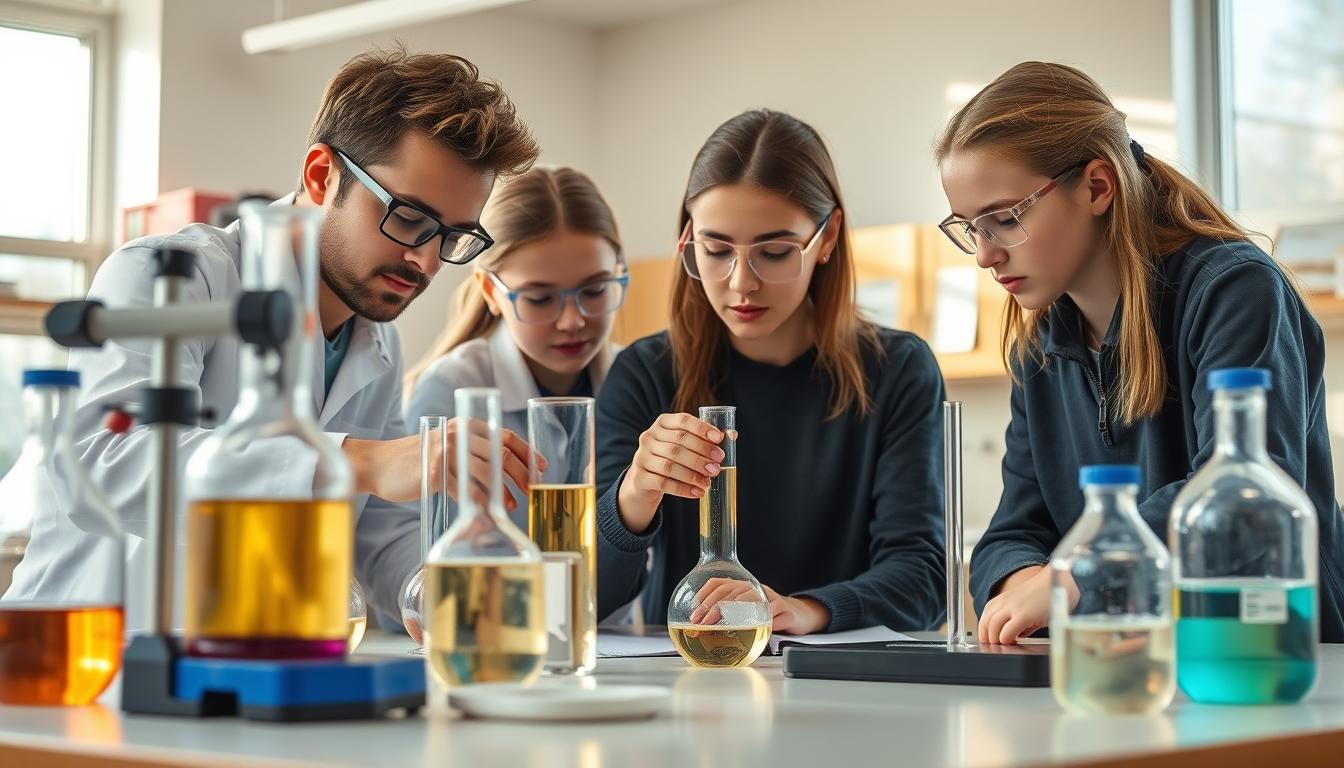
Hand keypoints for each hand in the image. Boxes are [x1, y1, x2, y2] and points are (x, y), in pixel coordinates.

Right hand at [343, 417, 542, 507]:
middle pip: (502, 454)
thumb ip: (474, 452)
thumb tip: (507, 471)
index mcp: (466, 425)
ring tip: (511, 506)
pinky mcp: (436, 471)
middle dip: (522, 474)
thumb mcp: (449, 446)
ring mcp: (447, 451)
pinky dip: (480, 504)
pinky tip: (487, 513)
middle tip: (531, 491)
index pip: (506, 435)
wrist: (380, 464)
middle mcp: (459, 434)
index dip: (528, 452)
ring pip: (487, 473)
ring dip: (503, 493)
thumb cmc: (418, 459)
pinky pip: (466, 490)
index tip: (542, 468)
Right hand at [617, 413, 725, 532]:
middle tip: (717, 467)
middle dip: (701, 455)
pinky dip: (682, 488)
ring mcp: (641, 456)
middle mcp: (649, 436)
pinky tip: (697, 492)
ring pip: (670, 465)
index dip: (702, 429)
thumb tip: (732, 435)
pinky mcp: (640, 477)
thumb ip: (706, 440)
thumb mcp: (685, 446)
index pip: (683, 420)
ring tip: (708, 482)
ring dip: (692, 474)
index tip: (719, 439)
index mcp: (663, 423)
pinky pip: (663, 483)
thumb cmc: (671, 460)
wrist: (644, 481)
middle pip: (678, 443)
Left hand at [688, 579, 829, 634]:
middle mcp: (755, 588)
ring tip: (718, 626)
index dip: (704, 595)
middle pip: (730, 591)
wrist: (798, 615)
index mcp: (743, 587)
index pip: (719, 583)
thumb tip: (703, 629)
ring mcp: (770, 597)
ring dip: (730, 613)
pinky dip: (759, 622)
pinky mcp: (785, 610)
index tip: (694, 611)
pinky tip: (751, 631)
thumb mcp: (746, 612)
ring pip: (748, 598)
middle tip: (701, 622)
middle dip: (712, 607)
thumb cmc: (768, 615)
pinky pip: (770, 613)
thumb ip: (729, 616)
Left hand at [977, 565, 1076, 643]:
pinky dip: (1006, 640)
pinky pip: (1007, 632)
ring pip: (993, 627)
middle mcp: (1004, 602)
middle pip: (985, 623)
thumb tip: (1014, 637)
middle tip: (995, 648)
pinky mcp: (1023, 615)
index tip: (989, 642)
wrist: (1059, 582)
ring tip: (1003, 647)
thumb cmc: (1045, 597)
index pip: (985, 618)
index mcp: (1002, 599)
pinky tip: (1014, 643)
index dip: (984, 632)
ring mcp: (1013, 607)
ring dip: (995, 640)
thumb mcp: (1025, 607)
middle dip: (987, 638)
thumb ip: (1016, 620)